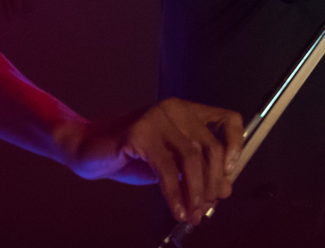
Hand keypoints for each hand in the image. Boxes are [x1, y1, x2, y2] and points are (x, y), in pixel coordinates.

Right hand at [57, 97, 243, 223]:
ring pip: (191, 159)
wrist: (89, 151)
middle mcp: (176, 109)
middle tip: (207, 208)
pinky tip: (177, 210)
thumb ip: (196, 171)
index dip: (236, 145)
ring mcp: (158, 117)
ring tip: (193, 214)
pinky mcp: (140, 132)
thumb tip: (224, 189)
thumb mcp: (170, 165)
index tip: (229, 173)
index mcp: (187, 111)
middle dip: (211, 183)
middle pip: (210, 146)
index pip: (227, 119)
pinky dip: (175, 194)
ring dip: (195, 192)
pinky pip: (166, 168)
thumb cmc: (130, 157)